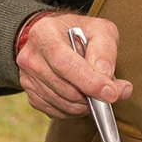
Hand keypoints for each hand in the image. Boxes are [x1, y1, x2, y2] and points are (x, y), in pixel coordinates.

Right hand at [16, 12, 132, 119]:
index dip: (89, 81)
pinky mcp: (31, 95)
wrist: (56, 38)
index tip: (111, 93)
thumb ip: (105, 49)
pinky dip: (76, 109)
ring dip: (86, 103)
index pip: (65, 63)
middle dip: (93, 95)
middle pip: (65, 88)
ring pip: (63, 103)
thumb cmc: (80, 32)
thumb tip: (105, 75)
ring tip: (99, 91)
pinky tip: (84, 96)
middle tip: (114, 92)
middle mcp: (31, 56)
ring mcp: (27, 78)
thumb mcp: (99, 29)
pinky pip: (57, 112)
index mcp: (44, 33)